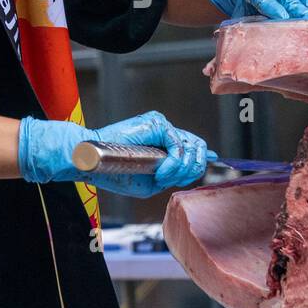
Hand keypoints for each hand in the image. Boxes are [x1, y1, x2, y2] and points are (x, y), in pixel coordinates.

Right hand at [18, 111, 214, 197]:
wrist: (94, 162)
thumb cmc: (116, 173)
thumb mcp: (149, 183)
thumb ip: (170, 177)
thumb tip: (187, 172)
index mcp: (162, 143)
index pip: (191, 146)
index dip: (203, 155)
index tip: (213, 159)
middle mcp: (164, 131)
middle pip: (197, 146)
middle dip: (194, 167)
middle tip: (174, 178)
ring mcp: (161, 125)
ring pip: (191, 147)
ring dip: (181, 168)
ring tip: (163, 176)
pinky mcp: (157, 123)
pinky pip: (177, 146)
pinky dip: (173, 163)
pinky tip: (160, 172)